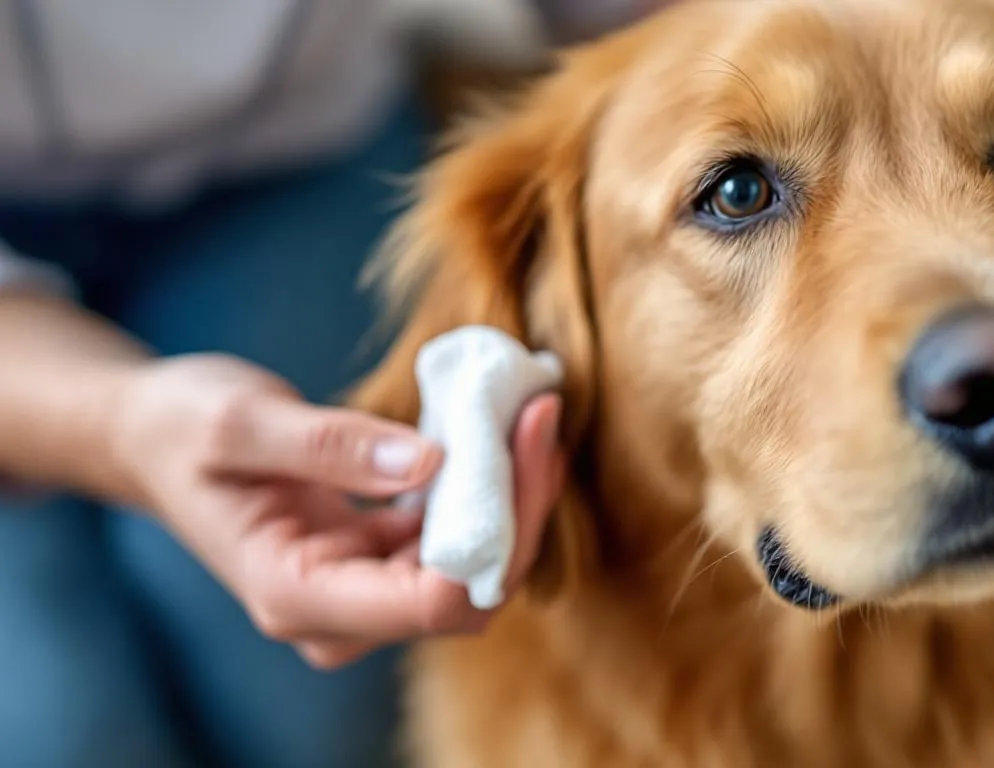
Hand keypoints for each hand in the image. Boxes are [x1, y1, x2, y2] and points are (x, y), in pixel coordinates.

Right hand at [109, 354, 563, 668]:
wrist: (151, 439)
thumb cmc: (181, 427)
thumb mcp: (241, 421)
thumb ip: (332, 446)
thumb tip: (432, 460)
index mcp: (295, 595)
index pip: (432, 601)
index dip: (501, 527)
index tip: (526, 437)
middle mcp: (337, 614)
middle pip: (469, 591)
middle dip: (521, 509)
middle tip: (540, 414)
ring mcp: (362, 594)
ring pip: (474, 571)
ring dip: (513, 499)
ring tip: (529, 413)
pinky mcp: (380, 562)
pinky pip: (455, 543)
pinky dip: (488, 493)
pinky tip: (501, 434)